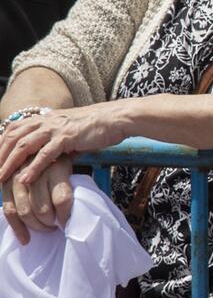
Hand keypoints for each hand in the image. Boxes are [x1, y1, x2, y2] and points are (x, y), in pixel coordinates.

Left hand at [0, 105, 129, 238]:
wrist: (116, 118)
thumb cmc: (95, 127)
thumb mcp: (68, 131)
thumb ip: (54, 141)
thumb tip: (47, 159)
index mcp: (44, 118)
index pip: (13, 131)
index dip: (0, 145)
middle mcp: (45, 121)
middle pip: (12, 138)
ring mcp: (55, 128)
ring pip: (24, 146)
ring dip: (9, 163)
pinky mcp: (67, 137)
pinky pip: (46, 153)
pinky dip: (33, 167)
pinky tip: (24, 179)